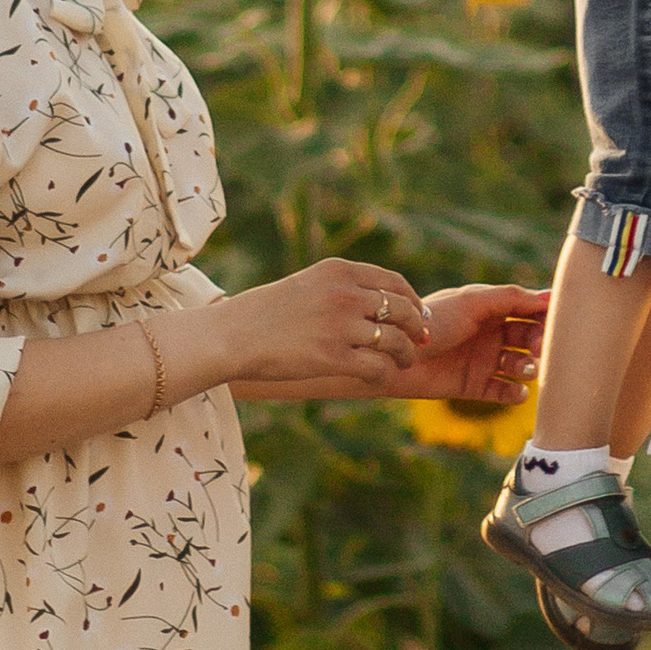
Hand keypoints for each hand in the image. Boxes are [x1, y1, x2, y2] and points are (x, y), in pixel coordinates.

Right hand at [209, 257, 429, 399]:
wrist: (231, 335)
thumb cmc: (264, 314)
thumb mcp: (307, 285)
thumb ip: (341, 289)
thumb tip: (377, 304)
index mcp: (339, 271)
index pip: (394, 283)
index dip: (413, 301)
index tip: (418, 316)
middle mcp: (345, 294)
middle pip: (402, 310)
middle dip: (416, 328)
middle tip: (420, 342)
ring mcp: (341, 326)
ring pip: (396, 341)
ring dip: (405, 355)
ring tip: (403, 363)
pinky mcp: (333, 357)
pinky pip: (378, 368)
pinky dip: (385, 375)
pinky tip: (379, 378)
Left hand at [394, 284, 550, 404]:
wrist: (398, 355)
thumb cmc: (434, 321)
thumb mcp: (472, 302)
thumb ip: (511, 298)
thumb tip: (549, 296)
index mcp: (491, 309)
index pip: (529, 310)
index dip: (545, 315)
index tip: (559, 321)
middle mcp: (491, 334)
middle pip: (528, 338)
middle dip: (539, 342)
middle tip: (538, 348)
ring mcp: (484, 361)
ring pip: (520, 365)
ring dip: (528, 367)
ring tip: (524, 368)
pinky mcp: (474, 386)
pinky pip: (504, 392)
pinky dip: (514, 394)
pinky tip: (517, 392)